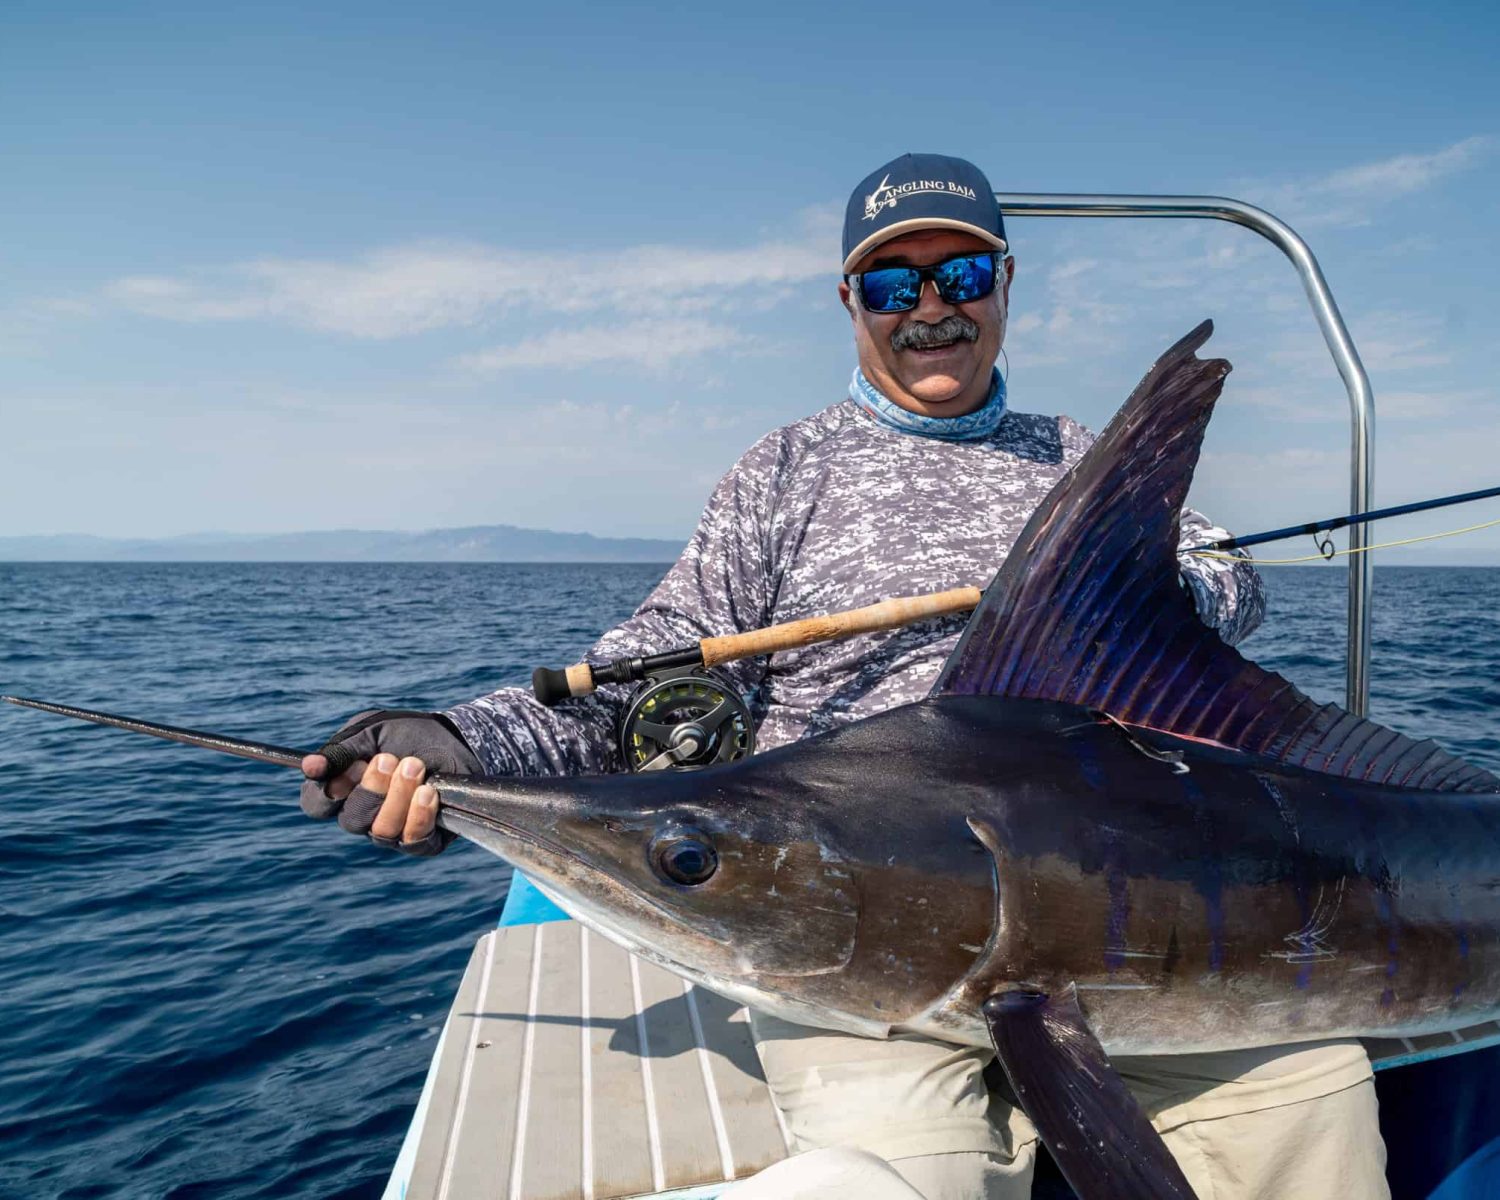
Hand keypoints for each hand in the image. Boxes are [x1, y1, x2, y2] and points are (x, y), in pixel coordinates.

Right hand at [299, 710, 480, 855]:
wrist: (456, 738)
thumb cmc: (408, 733)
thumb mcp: (372, 730)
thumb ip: (342, 750)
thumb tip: (309, 766)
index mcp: (343, 789)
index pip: (315, 804)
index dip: (324, 793)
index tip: (345, 771)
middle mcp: (363, 815)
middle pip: (352, 819)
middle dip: (372, 787)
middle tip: (390, 759)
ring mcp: (392, 831)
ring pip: (382, 830)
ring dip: (398, 796)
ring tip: (416, 766)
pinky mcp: (423, 840)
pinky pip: (413, 840)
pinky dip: (420, 815)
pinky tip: (429, 792)